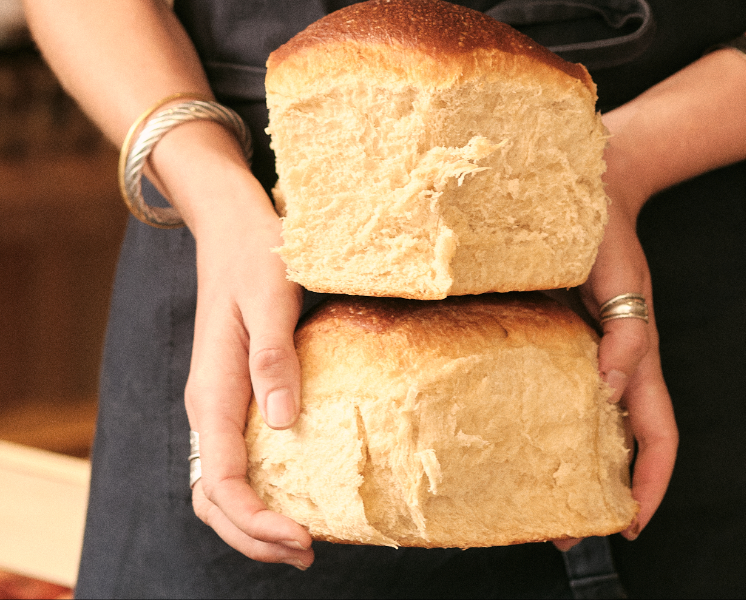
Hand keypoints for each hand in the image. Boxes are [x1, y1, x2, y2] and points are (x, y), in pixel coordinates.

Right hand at [179, 164, 313, 569]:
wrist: (232, 230)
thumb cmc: (255, 258)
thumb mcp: (271, 299)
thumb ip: (274, 359)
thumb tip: (284, 424)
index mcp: (213, 392)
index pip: (222, 481)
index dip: (257, 521)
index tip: (302, 537)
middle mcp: (207, 408)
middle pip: (214, 498)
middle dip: (254, 537)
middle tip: (307, 552)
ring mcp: (217, 406)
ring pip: (220, 487)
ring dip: (253, 523)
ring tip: (301, 541)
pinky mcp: (232, 399)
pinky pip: (234, 463)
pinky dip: (257, 495)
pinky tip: (291, 497)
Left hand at [553, 139, 677, 551]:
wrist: (587, 194)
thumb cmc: (609, 237)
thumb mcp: (625, 285)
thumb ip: (626, 334)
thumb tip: (607, 387)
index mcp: (640, 360)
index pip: (659, 437)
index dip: (651, 485)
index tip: (630, 524)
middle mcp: (613, 367)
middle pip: (618, 446)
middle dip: (599, 492)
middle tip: (562, 532)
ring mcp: (583, 356)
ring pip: (582, 425)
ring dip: (564, 464)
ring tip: (529, 500)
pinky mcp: (553, 341)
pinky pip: (549, 391)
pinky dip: (536, 421)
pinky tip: (504, 434)